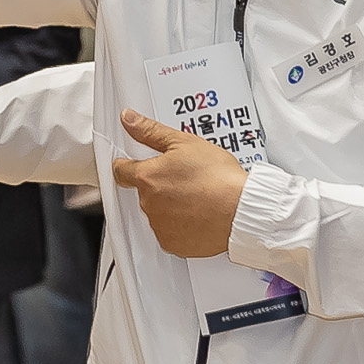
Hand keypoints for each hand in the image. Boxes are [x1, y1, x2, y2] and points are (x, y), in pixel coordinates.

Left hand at [110, 109, 248, 257]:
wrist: (241, 210)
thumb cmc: (219, 179)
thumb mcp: (185, 143)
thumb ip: (151, 131)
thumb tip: (129, 119)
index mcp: (148, 177)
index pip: (121, 170)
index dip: (128, 165)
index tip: (135, 164)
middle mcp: (149, 203)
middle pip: (144, 192)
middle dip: (160, 185)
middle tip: (184, 179)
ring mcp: (160, 225)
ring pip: (157, 213)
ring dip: (170, 206)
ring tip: (196, 197)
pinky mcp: (172, 243)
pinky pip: (170, 233)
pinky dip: (180, 226)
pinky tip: (197, 214)